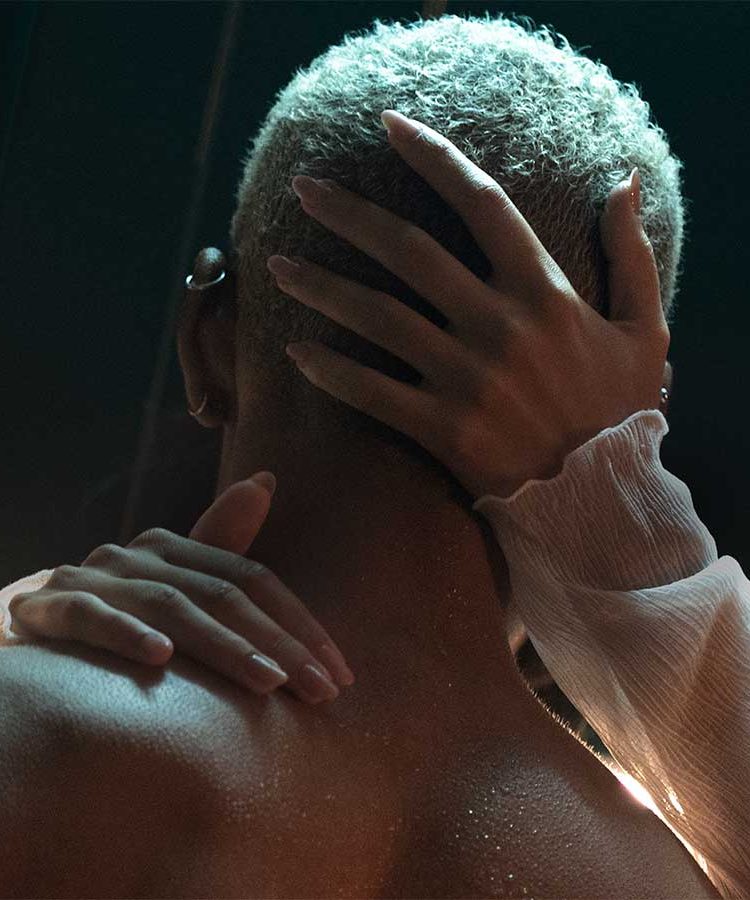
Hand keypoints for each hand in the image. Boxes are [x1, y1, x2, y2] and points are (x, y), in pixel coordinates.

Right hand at [7, 473, 353, 703]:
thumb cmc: (111, 605)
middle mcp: (140, 553)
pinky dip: (126, 633)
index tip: (339, 673)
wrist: (21, 619)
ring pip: (169, 606)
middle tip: (321, 690)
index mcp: (175, 547)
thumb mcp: (169, 582)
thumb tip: (266, 480)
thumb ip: (219, 543)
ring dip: (222, 645)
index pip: (253, 579)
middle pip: (223, 594)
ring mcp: (93, 576)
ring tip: (268, 683)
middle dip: (278, 643)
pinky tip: (161, 661)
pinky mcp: (47, 605)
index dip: (300, 624)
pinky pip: (90, 616)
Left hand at [268, 111, 668, 498]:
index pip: (481, 203)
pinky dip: (331, 372)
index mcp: (543, 291)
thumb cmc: (619, 411)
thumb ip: (632, 254)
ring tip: (277, 266)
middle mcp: (498, 326)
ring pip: (378, 317)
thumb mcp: (645, 329)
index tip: (388, 125)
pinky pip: (373, 393)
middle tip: (304, 188)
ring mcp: (466, 379)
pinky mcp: (443, 429)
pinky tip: (296, 354)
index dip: (433, 157)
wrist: (600, 500)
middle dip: (350, 213)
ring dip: (321, 287)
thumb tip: (623, 181)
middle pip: (408, 251)